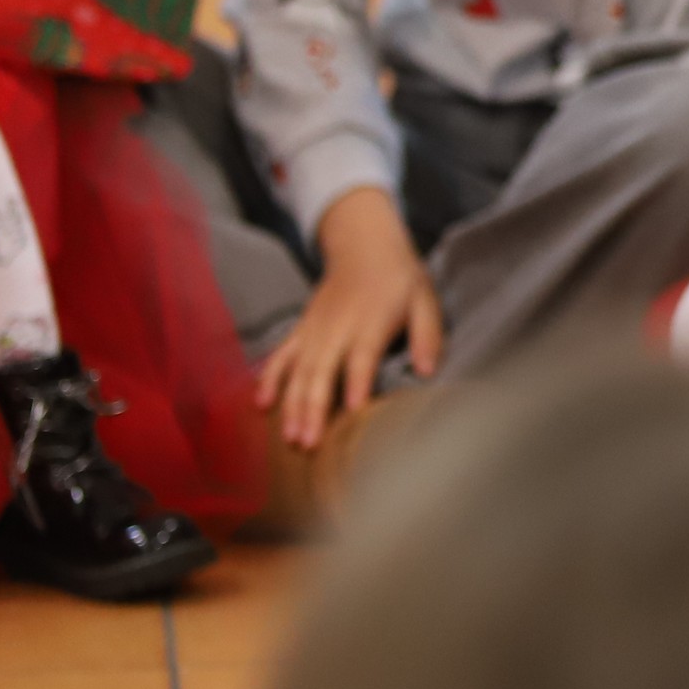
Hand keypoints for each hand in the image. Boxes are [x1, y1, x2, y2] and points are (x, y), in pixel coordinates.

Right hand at [254, 186, 445, 450]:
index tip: (353, 410)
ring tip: (288, 436)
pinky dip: (268, 378)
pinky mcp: (301, 329)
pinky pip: (281, 356)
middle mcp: (337, 329)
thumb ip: (427, 335)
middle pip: (321, 373)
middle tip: (308, 443)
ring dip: (291, 405)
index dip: (357, 383)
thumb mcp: (424, 299)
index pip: (362, 358)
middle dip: (313, 409)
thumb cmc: (399, 278)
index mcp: (370, 323)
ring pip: (297, 372)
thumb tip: (428, 371)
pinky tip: (260, 404)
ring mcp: (314, 330)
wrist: (364, 245)